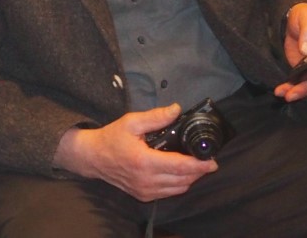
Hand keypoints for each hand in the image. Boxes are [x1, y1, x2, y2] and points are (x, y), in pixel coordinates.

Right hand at [53, 104, 217, 201]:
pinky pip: (168, 193)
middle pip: (183, 180)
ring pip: (178, 189)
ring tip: (197, 165)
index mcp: (144, 161)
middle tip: (208, 160)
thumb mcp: (132, 122)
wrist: (93, 158)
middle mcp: (146, 180)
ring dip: (191, 178)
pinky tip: (181, 172)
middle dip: (199, 171)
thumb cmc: (112, 138)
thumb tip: (177, 109)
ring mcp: (144, 191)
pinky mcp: (143, 196)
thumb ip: (156, 117)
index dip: (199, 165)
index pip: (180, 167)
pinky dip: (179, 184)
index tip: (213, 160)